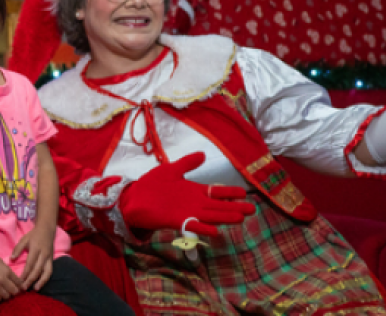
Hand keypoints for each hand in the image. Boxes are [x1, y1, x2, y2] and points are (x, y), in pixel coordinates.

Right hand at [0, 250, 23, 301]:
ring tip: (3, 292)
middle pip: (14, 291)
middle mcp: (2, 279)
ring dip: (6, 295)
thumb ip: (8, 271)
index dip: (20, 286)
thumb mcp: (1, 262)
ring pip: (6, 296)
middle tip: (10, 290)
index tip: (19, 287)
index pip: (19, 282)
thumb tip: (14, 279)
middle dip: (14, 292)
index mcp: (7, 271)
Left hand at [11, 225, 53, 290]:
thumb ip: (17, 249)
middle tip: (24, 288)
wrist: (47, 230)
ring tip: (35, 289)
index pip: (30, 264)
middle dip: (31, 280)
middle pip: (37, 270)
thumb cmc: (33, 235)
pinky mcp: (52, 260)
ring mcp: (49, 258)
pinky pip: (50, 271)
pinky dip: (46, 278)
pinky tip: (41, 284)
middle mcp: (43, 255)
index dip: (25, 273)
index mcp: (35, 249)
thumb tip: (11, 259)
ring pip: (46, 272)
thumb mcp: (24, 239)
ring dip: (41, 281)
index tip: (20, 281)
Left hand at [119, 152, 254, 235]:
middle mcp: (194, 203)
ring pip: (210, 216)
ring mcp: (187, 213)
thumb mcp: (171, 170)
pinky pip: (193, 226)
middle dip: (234, 207)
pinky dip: (203, 228)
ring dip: (224, 218)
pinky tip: (215, 231)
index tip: (244, 193)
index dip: (229, 193)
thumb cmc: (152, 185)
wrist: (133, 198)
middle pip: (218, 206)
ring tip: (240, 218)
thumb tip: (203, 154)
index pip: (216, 192)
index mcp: (194, 191)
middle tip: (252, 209)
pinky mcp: (176, 221)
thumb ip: (187, 163)